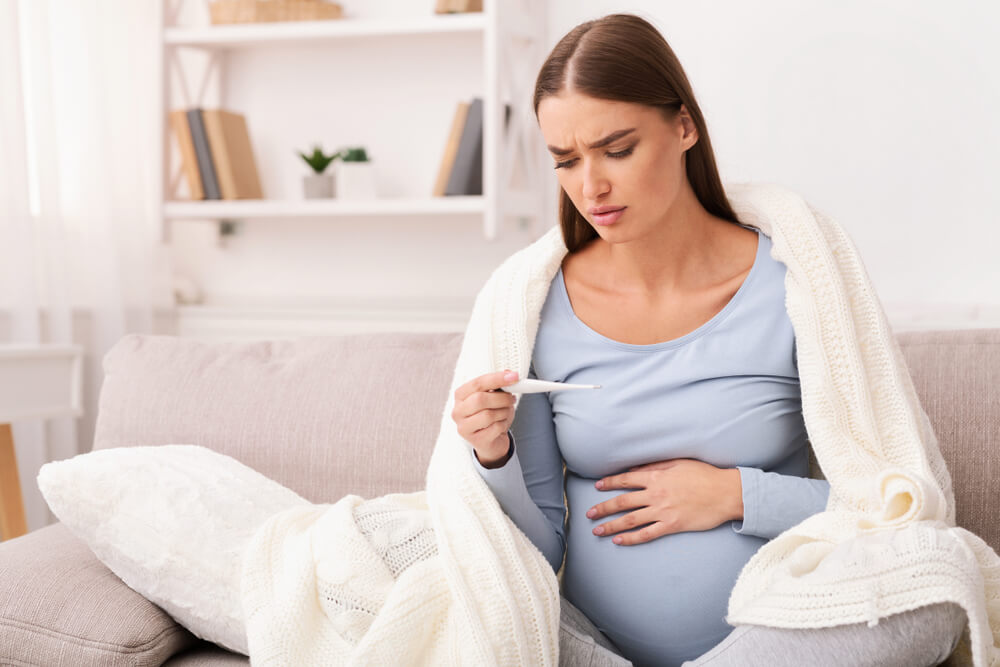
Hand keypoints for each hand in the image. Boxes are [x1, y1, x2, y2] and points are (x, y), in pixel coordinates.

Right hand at [451, 369, 519, 465]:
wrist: (492, 441)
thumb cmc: (491, 416)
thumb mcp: (494, 398)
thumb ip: (499, 385)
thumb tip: (510, 374)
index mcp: (460, 396)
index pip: (477, 383)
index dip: (497, 378)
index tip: (513, 376)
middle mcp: (458, 411)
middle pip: (480, 399)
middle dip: (501, 398)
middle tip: (511, 398)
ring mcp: (464, 427)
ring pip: (488, 414)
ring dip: (504, 412)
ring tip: (506, 412)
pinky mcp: (475, 440)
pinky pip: (495, 428)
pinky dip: (503, 424)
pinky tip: (501, 425)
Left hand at [586, 459, 742, 545]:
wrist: (726, 493)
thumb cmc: (704, 475)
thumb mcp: (678, 463)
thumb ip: (655, 466)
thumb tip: (636, 469)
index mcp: (656, 477)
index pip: (626, 480)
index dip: (609, 483)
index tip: (597, 487)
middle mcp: (656, 494)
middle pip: (622, 502)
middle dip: (603, 508)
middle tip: (589, 514)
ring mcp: (663, 511)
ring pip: (630, 520)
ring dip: (611, 525)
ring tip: (597, 530)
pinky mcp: (672, 526)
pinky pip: (647, 534)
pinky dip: (631, 539)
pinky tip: (619, 541)